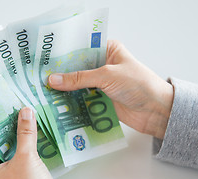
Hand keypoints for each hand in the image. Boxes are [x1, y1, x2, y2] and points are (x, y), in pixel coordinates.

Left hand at [0, 107, 70, 178]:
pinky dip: (26, 162)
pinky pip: (19, 172)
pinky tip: (35, 151)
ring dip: (19, 150)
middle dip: (8, 139)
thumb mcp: (26, 158)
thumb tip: (25, 113)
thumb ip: (25, 134)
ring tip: (26, 132)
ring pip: (10, 164)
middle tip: (15, 121)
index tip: (0, 118)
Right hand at [49, 40, 173, 138]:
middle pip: (77, 67)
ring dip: (65, 89)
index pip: (81, 48)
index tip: (45, 59)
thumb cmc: (139, 85)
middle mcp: (104, 65)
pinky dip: (72, 101)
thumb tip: (53, 80)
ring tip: (44, 91)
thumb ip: (79, 78)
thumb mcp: (107, 76)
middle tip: (40, 76)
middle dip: (61, 73)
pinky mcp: (101, 99)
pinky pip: (83, 99)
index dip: (64, 53)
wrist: (157, 111)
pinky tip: (58, 103)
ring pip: (78, 84)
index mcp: (108, 50)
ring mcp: (102, 83)